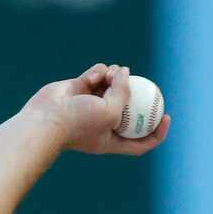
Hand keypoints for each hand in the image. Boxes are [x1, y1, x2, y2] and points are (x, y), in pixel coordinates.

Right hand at [22, 63, 170, 155]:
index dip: (157, 132)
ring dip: (116, 77)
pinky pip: (96, 77)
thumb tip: (126, 72)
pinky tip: (94, 75)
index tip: (166, 116)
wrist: (45, 118)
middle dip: (136, 95)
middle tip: (145, 82)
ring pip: (112, 88)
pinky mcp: (79, 90)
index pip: (141, 141)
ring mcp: (91, 106)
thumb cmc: (78, 122)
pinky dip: (98, 73)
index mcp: (113, 140)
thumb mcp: (110, 112)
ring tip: (113, 73)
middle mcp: (103, 124)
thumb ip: (123, 93)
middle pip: (128, 110)